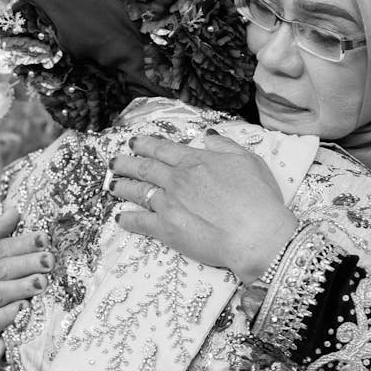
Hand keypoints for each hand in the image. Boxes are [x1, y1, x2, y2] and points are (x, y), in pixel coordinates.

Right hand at [0, 208, 54, 343]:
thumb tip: (13, 209)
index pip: (0, 247)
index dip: (23, 242)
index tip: (45, 238)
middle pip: (2, 269)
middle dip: (27, 263)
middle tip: (49, 261)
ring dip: (22, 287)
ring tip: (42, 282)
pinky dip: (10, 314)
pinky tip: (25, 307)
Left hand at [109, 132, 297, 284]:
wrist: (255, 234)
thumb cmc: (258, 199)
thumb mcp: (248, 161)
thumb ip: (225, 146)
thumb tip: (208, 136)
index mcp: (195, 161)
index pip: (163, 149)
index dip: (146, 144)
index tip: (134, 142)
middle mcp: (177, 180)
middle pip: (144, 168)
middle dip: (126, 163)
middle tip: (114, 162)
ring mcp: (169, 204)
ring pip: (138, 191)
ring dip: (122, 187)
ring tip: (112, 185)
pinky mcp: (166, 230)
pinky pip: (140, 222)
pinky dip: (128, 219)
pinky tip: (120, 218)